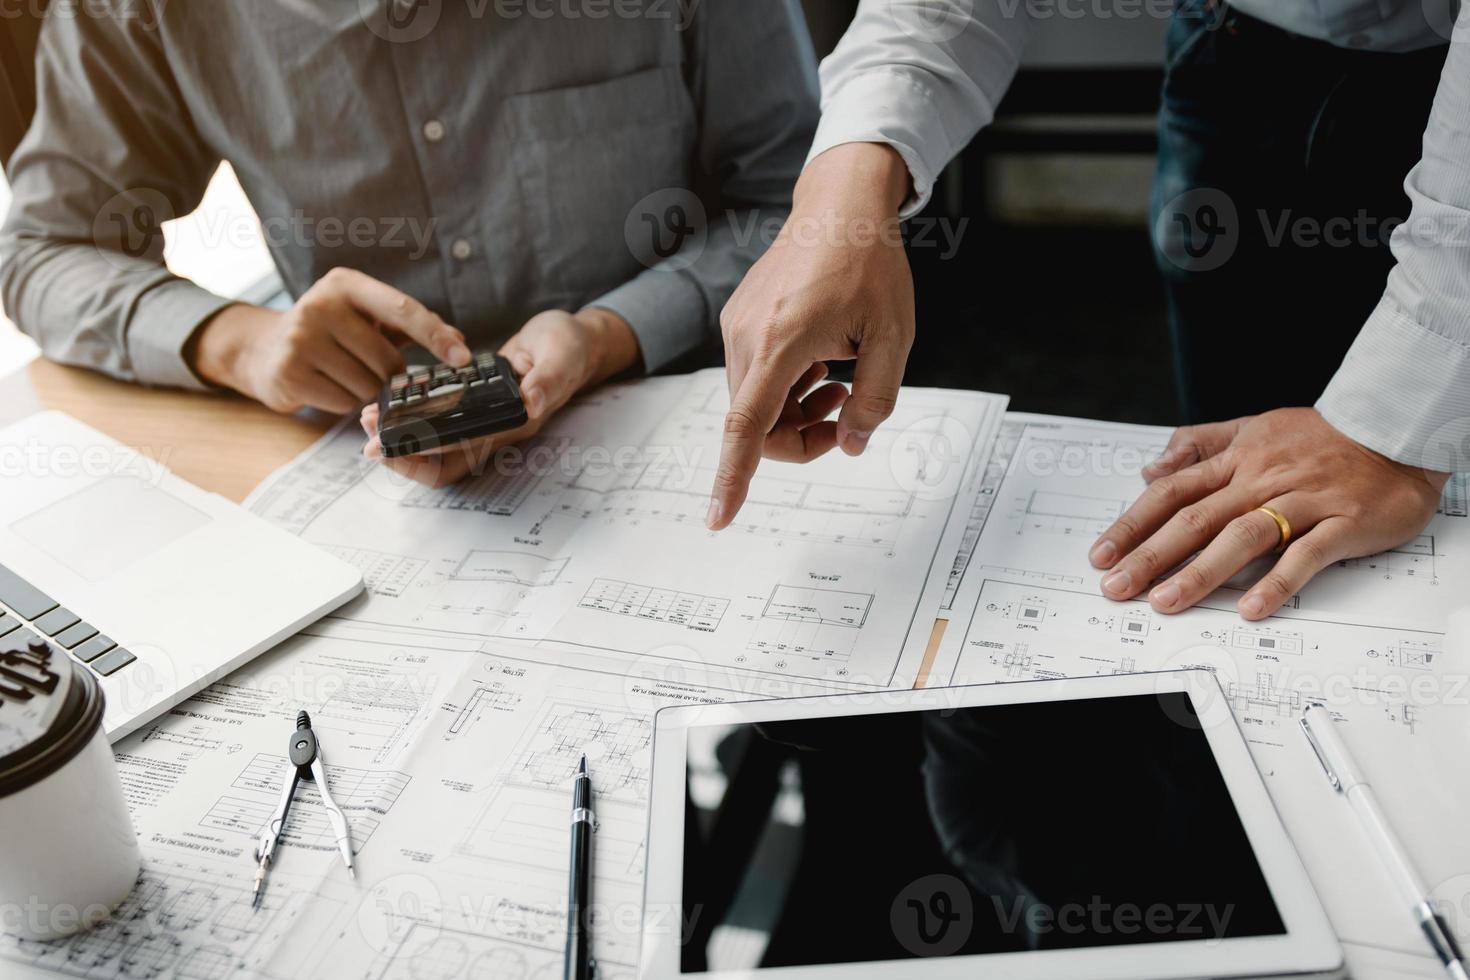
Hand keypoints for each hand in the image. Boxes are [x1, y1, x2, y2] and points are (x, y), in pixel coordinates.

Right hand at [187, 267, 470, 413]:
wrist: (263, 350)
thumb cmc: (329, 332)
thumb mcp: (364, 318)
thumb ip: (410, 326)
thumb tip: (459, 340)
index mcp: (346, 284)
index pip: (403, 310)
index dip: (436, 336)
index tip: (463, 358)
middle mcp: (321, 305)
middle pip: (387, 359)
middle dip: (389, 375)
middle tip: (369, 369)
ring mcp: (301, 339)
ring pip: (367, 385)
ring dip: (366, 391)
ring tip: (342, 374)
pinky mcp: (289, 372)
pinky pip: (344, 403)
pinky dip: (344, 403)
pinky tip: (325, 385)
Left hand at [359, 308, 640, 487]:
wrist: (576, 343)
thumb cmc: (570, 347)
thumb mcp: (564, 354)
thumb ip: (550, 377)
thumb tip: (532, 402)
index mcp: (513, 423)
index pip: (461, 454)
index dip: (422, 456)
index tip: (387, 447)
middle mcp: (495, 429)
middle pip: (442, 463)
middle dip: (402, 455)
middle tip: (368, 436)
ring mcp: (484, 419)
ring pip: (436, 448)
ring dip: (401, 440)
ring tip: (368, 419)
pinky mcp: (475, 405)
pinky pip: (439, 423)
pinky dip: (412, 419)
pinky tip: (389, 404)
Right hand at [706, 142, 914, 530]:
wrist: (841, 207)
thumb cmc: (870, 266)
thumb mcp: (893, 338)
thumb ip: (874, 401)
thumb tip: (850, 445)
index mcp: (781, 341)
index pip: (745, 426)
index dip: (732, 478)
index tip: (717, 519)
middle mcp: (746, 336)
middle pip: (757, 425)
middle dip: (801, 437)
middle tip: (847, 413)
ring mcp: (737, 327)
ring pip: (755, 405)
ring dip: (795, 412)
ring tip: (838, 383)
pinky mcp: (739, 321)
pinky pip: (754, 378)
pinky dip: (785, 388)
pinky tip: (819, 362)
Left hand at [1088, 408, 1448, 619]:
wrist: (1397, 429)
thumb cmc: (1322, 436)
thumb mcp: (1253, 426)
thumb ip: (1199, 444)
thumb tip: (1151, 469)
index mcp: (1238, 460)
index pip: (1171, 493)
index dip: (1133, 524)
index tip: (1101, 554)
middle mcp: (1262, 480)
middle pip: (1196, 518)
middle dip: (1151, 555)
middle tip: (1117, 587)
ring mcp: (1303, 502)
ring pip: (1243, 536)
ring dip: (1201, 571)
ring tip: (1165, 601)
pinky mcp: (1344, 523)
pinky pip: (1306, 555)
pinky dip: (1278, 580)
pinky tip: (1251, 607)